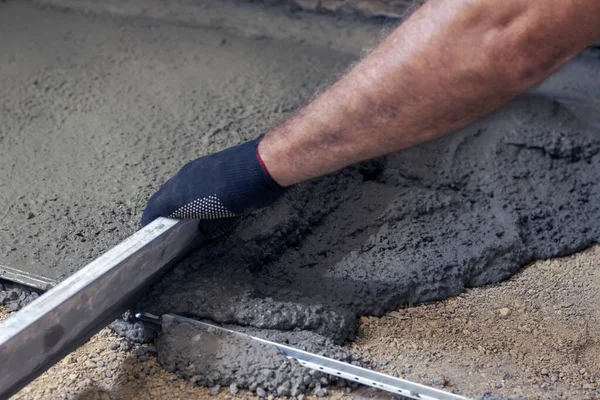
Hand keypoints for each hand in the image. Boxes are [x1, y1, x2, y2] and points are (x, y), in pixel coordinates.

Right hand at [141, 137, 284, 234]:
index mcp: (180, 192)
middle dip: (164, 211)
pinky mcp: (209, 162)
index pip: (155, 208)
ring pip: (179, 186)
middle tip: (168, 226)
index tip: (150, 233)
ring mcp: (196, 167)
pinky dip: (192, 191)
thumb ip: (209, 224)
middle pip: (165, 196)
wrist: (263, 163)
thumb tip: (202, 229)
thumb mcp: (225, 217)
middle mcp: (183, 177)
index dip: (150, 222)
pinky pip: (193, 179)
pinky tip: (206, 200)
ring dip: (179, 200)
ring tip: (187, 215)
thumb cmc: (243, 192)